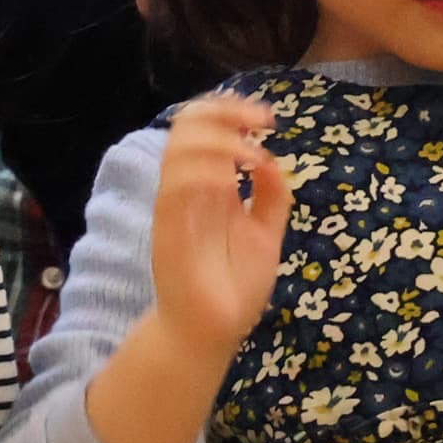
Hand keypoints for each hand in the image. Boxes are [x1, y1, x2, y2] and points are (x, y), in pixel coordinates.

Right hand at [147, 93, 288, 358]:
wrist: (212, 332)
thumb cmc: (235, 286)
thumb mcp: (266, 234)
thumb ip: (272, 198)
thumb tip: (274, 159)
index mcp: (209, 185)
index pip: (204, 128)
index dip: (230, 111)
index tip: (265, 117)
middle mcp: (188, 187)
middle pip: (187, 125)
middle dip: (224, 111)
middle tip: (261, 120)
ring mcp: (176, 205)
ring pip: (179, 146)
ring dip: (219, 138)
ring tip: (252, 152)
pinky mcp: (169, 226)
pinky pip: (178, 183)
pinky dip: (207, 167)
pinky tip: (237, 175)